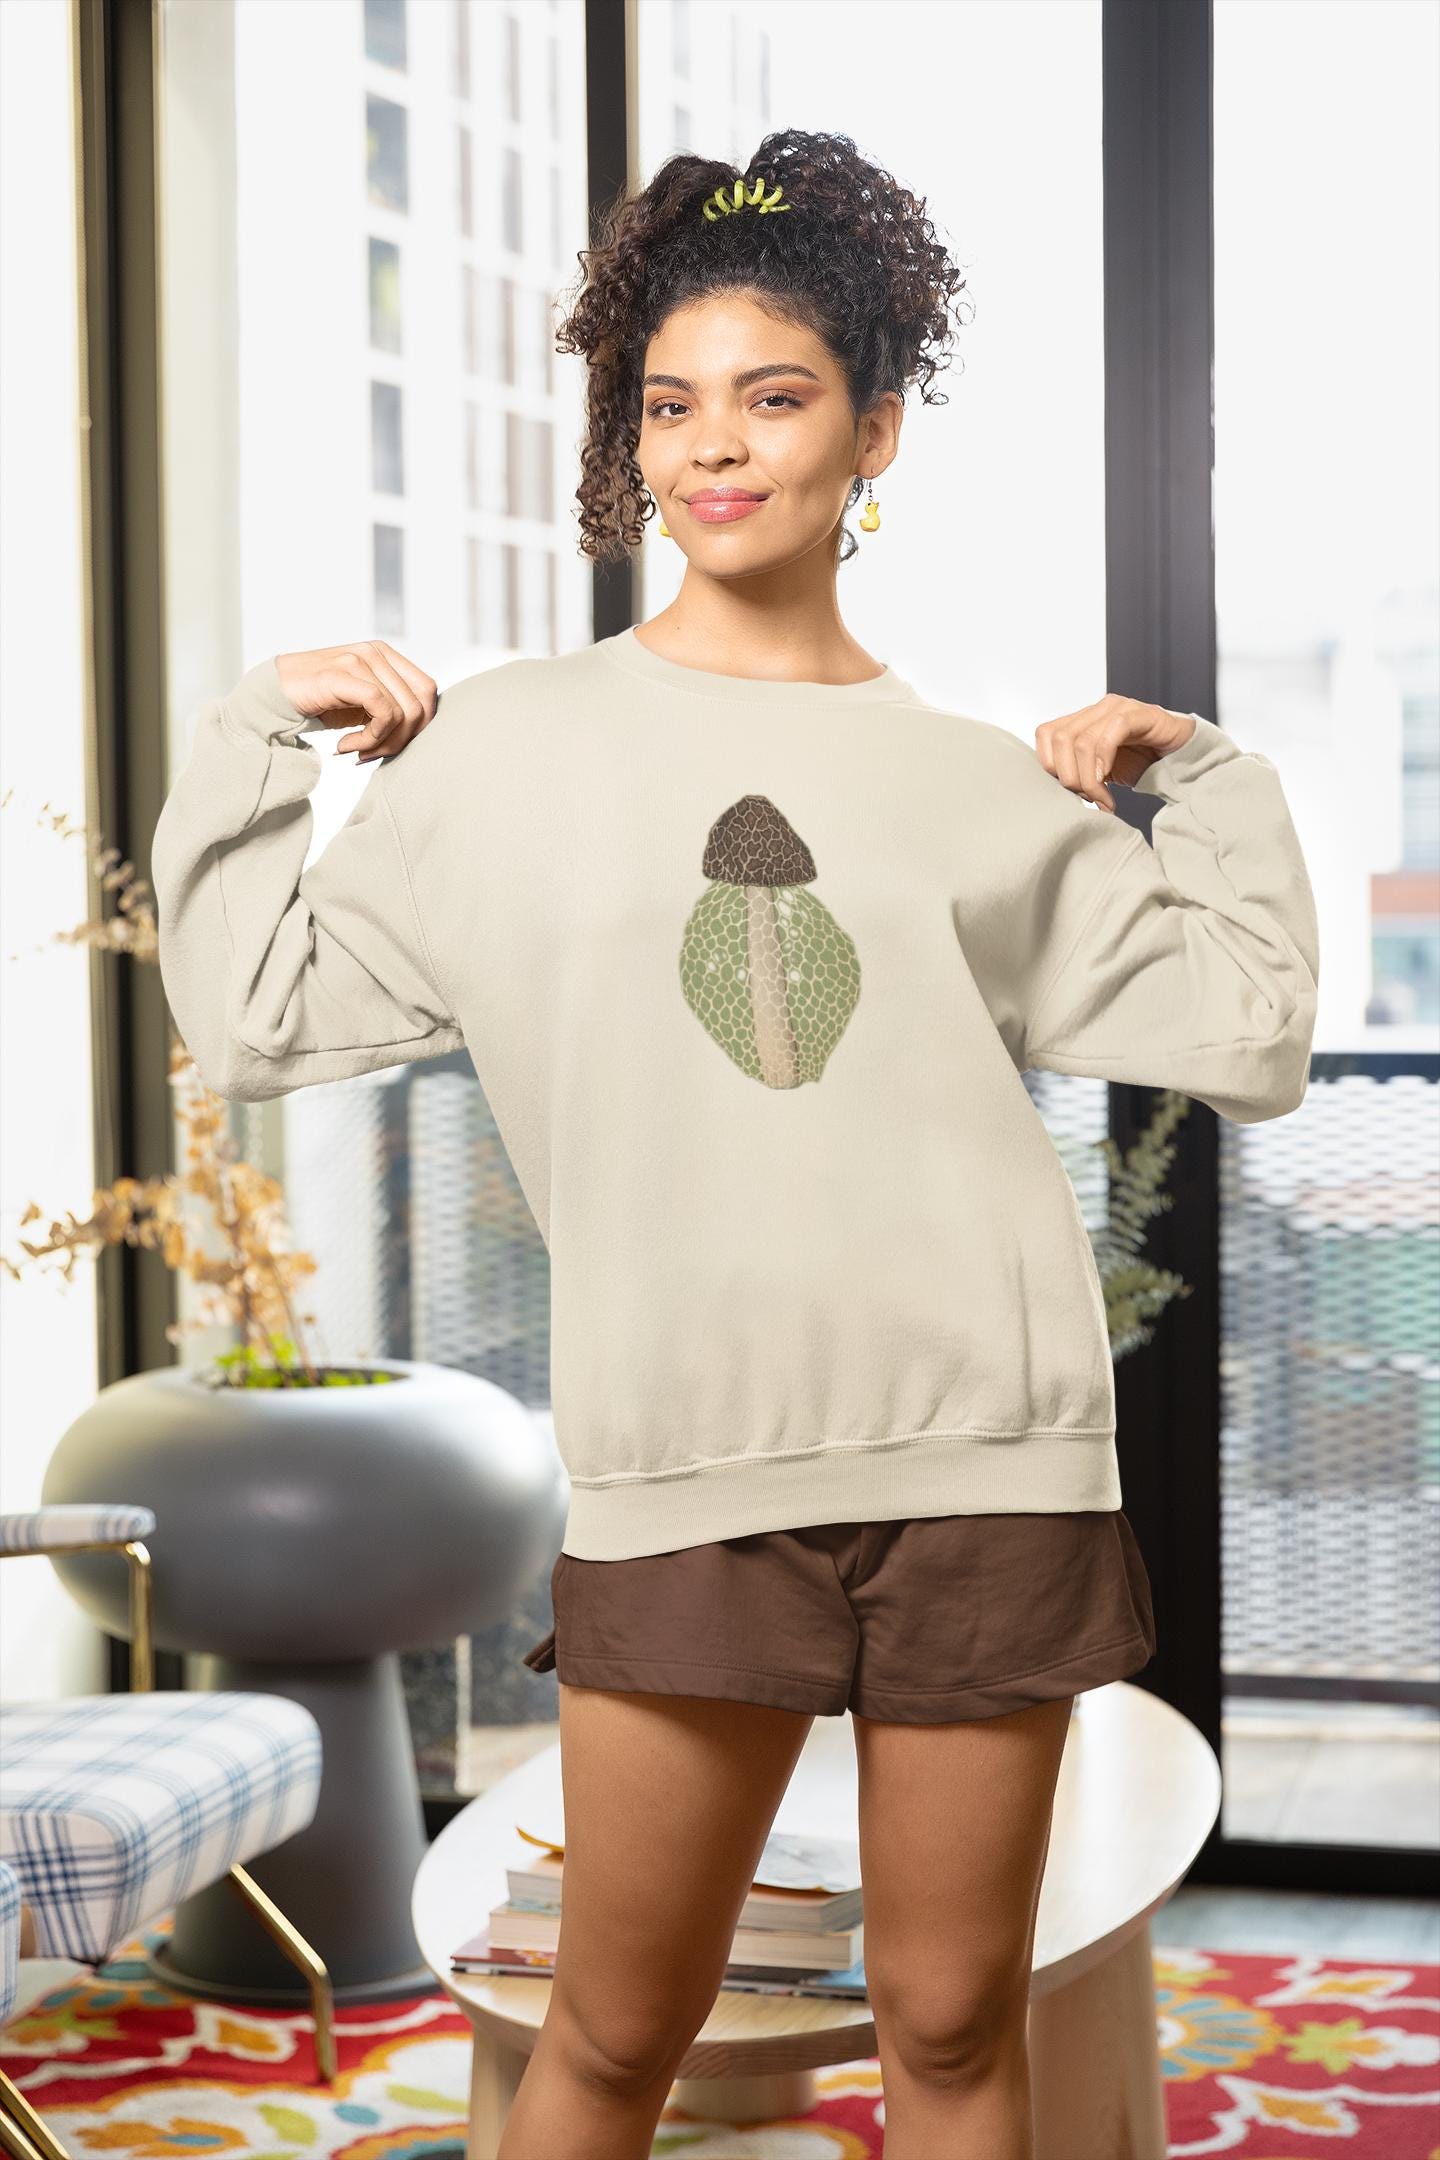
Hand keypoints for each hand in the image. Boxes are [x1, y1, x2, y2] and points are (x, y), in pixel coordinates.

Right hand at [274, 640, 438, 763]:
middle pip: (420, 704)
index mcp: (386, 655)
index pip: (428, 690)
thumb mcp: (364, 705)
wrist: (276, 695)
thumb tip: (422, 731)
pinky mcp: (345, 673)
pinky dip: (370, 738)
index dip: (421, 725)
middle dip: (402, 739)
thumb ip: (393, 708)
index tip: (393, 744)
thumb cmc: (321, 702)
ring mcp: (361, 659)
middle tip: (373, 754)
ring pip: (403, 711)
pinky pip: (381, 711)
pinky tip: (346, 745)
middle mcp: (377, 652)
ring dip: (382, 743)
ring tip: (356, 750)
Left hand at [1034, 696, 1195, 812]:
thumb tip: (1050, 792)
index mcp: (1082, 720)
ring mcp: (1119, 708)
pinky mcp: (1142, 713)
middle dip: (1069, 777)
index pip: (1045, 734)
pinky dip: (1105, 762)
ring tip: (1101, 800)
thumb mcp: (1098, 772)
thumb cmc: (1139, 764)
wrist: (1180, 758)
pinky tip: (1109, 785)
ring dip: (1088, 779)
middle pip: (1060, 739)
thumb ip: (1075, 772)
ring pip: (1083, 740)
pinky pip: (1113, 732)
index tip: (1065, 792)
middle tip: (1086, 800)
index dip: (1048, 765)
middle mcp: (1097, 709)